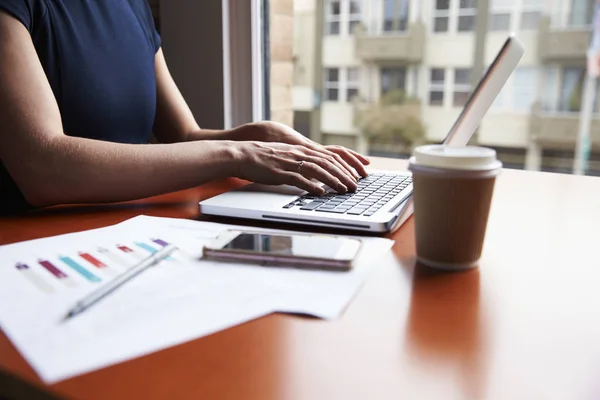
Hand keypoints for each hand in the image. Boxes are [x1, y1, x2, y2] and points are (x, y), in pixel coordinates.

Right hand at [232, 141, 359, 194]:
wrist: (241, 155)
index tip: (355, 175)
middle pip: (328, 163)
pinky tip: (320, 192)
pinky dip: (311, 186)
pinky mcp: (279, 172)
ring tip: (344, 190)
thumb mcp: (285, 155)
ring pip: (317, 170)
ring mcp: (289, 162)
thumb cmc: (262, 158)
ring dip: (333, 180)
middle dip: (344, 175)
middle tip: (355, 186)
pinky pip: (299, 179)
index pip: (329, 156)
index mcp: (301, 149)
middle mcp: (298, 154)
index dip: (344, 166)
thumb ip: (300, 161)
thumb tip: (314, 173)